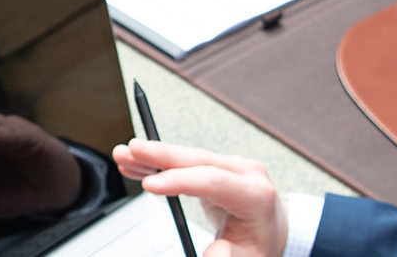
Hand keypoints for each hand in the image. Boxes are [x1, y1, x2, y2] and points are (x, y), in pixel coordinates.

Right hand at [112, 140, 286, 256]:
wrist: (271, 231)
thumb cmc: (259, 245)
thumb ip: (225, 256)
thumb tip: (213, 254)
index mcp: (256, 196)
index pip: (214, 181)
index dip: (179, 180)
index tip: (150, 185)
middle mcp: (247, 173)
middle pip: (199, 159)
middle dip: (161, 154)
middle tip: (131, 151)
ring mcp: (234, 166)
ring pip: (190, 156)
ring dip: (155, 155)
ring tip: (125, 156)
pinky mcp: (220, 166)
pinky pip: (188, 161)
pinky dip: (162, 162)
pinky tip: (139, 162)